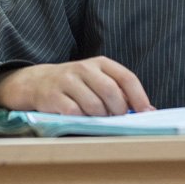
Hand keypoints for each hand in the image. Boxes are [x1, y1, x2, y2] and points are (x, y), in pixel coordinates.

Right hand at [0, 57, 153, 115]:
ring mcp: (66, 80)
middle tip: (116, 119)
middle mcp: (83, 68)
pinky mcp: (52, 96)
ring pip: (93, 105)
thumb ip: (120, 92)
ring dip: (100, 118)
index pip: (126, 77)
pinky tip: (80, 119)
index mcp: (100, 63)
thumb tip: (149, 111)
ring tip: (97, 119)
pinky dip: (82, 120)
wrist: (35, 82)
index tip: (146, 113)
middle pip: (110, 92)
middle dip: (118, 111)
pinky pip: (74, 113)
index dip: (139, 97)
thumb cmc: (75, 85)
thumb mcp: (96, 81)